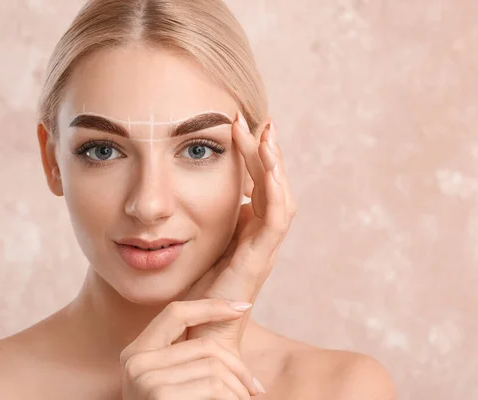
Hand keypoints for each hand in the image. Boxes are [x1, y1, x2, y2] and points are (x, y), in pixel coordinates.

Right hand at [119, 299, 261, 398]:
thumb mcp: (172, 382)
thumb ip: (189, 358)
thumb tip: (234, 318)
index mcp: (137, 352)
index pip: (176, 312)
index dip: (211, 306)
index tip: (241, 308)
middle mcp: (135, 362)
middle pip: (206, 346)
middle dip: (240, 367)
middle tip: (255, 388)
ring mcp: (144, 379)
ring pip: (215, 368)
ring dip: (239, 389)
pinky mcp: (159, 395)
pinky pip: (214, 387)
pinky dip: (233, 398)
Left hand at [185, 113, 296, 353]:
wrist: (198, 337)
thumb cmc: (196, 297)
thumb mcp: (202, 248)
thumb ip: (211, 224)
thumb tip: (207, 194)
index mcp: (249, 233)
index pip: (260, 187)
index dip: (254, 157)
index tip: (240, 126)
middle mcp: (262, 238)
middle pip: (274, 187)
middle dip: (267, 152)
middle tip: (258, 119)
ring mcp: (264, 248)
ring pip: (281, 197)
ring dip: (274, 163)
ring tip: (264, 132)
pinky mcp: (259, 259)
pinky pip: (276, 217)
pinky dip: (276, 188)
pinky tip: (267, 161)